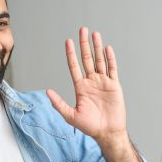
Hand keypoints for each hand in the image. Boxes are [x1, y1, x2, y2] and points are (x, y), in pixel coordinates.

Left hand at [47, 27, 127, 144]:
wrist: (107, 132)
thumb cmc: (89, 126)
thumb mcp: (70, 116)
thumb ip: (59, 104)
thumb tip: (47, 91)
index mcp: (80, 87)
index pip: (74, 66)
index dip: (71, 54)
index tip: (68, 41)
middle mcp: (91, 82)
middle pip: (87, 59)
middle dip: (84, 44)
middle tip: (82, 29)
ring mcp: (103, 82)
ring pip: (99, 60)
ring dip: (97, 47)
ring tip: (95, 34)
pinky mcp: (114, 85)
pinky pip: (112, 69)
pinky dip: (110, 58)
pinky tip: (107, 48)